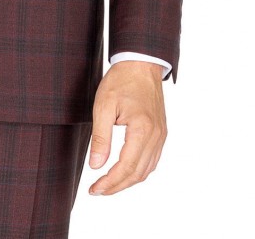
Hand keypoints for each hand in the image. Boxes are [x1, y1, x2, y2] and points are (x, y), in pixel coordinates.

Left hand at [87, 60, 166, 194]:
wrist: (141, 63)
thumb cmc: (121, 80)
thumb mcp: (103, 105)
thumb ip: (100, 137)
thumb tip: (96, 166)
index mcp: (142, 130)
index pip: (126, 167)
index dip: (109, 182)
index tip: (94, 189)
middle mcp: (156, 136)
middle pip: (138, 174)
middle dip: (117, 186)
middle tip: (97, 190)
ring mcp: (161, 135)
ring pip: (146, 170)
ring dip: (127, 181)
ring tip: (108, 184)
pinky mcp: (161, 132)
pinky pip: (151, 160)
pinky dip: (138, 171)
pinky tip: (124, 171)